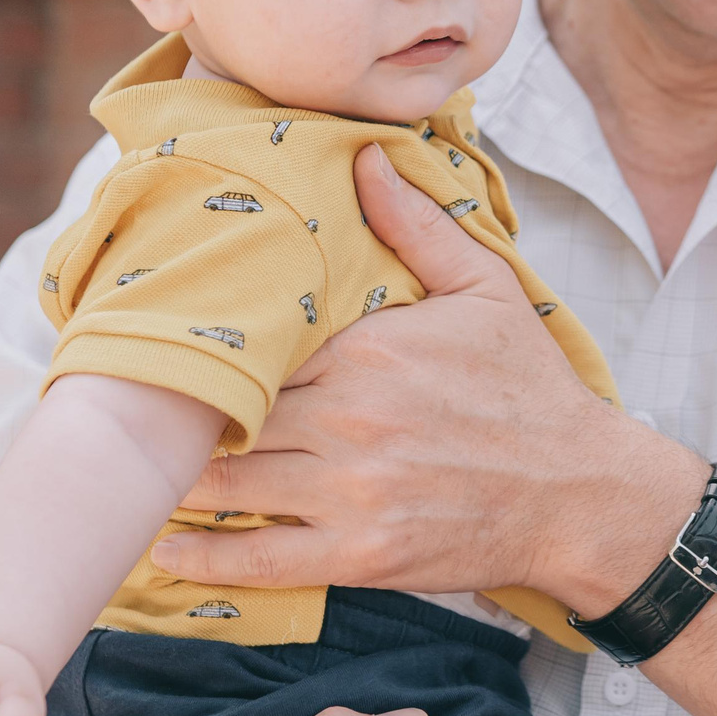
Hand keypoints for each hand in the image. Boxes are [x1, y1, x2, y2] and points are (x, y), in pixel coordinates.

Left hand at [153, 145, 708, 613]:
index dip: (213, 348)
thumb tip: (363, 156)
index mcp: (369, 349)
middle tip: (135, 410)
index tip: (168, 343)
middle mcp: (349, 418)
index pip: (257, 342)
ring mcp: (351, 492)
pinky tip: (166, 548)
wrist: (582, 493)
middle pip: (230, 413)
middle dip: (184, 414)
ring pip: (230, 484)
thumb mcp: (485, 290)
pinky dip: (205, 557)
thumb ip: (416, 226)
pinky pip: (258, 559)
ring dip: (182, 481)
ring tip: (144, 471)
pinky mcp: (359, 556)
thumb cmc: (532, 389)